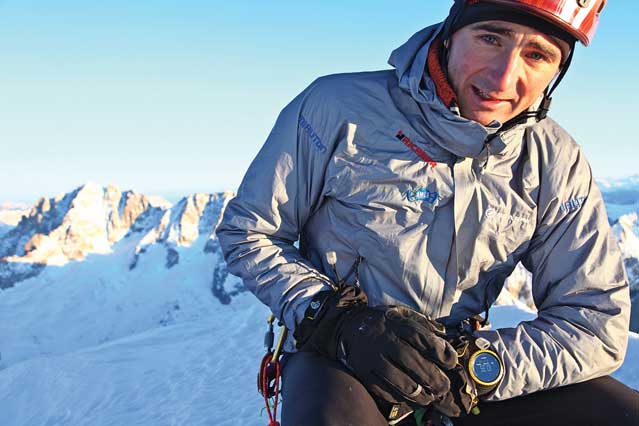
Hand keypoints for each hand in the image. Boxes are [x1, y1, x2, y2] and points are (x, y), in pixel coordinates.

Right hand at [294, 286, 458, 406]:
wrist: (347, 327)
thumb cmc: (382, 323)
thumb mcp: (401, 314)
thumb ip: (422, 324)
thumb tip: (444, 337)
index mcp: (395, 323)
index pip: (419, 336)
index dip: (438, 350)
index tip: (450, 362)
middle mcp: (383, 339)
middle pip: (410, 360)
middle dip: (431, 377)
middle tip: (443, 387)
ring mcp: (371, 357)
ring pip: (396, 379)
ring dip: (417, 392)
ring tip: (429, 397)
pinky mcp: (362, 372)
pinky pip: (382, 389)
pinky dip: (398, 397)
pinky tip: (409, 398)